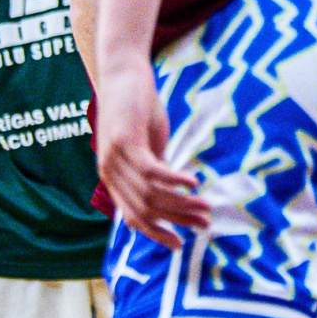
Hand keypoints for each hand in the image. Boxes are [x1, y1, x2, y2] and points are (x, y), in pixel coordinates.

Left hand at [96, 56, 208, 248]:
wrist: (121, 74)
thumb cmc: (136, 107)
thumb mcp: (146, 142)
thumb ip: (154, 165)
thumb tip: (171, 188)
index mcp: (113, 178)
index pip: (133, 217)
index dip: (157, 233)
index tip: (180, 244)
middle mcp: (110, 173)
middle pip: (146, 209)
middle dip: (177, 220)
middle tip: (205, 225)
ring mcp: (116, 158)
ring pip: (150, 193)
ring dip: (181, 203)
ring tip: (206, 206)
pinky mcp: (126, 142)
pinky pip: (152, 170)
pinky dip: (174, 180)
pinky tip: (194, 182)